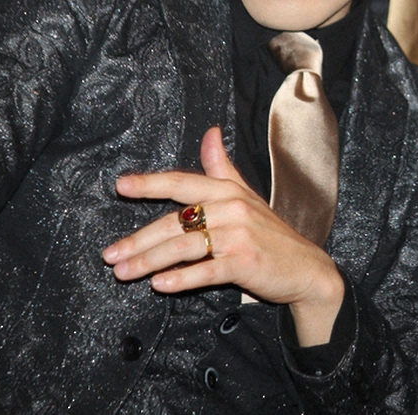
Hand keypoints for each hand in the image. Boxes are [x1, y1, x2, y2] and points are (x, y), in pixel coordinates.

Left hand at [102, 127, 343, 345]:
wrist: (306, 268)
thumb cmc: (270, 233)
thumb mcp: (246, 195)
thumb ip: (222, 167)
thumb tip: (210, 132)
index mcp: (228, 191)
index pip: (183, 182)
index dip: (150, 183)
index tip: (121, 185)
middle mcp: (232, 209)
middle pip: (175, 222)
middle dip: (139, 240)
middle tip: (110, 255)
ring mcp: (239, 236)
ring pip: (184, 247)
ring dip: (149, 261)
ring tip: (124, 273)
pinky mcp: (245, 263)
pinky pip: (206, 271)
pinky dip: (181, 279)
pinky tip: (160, 285)